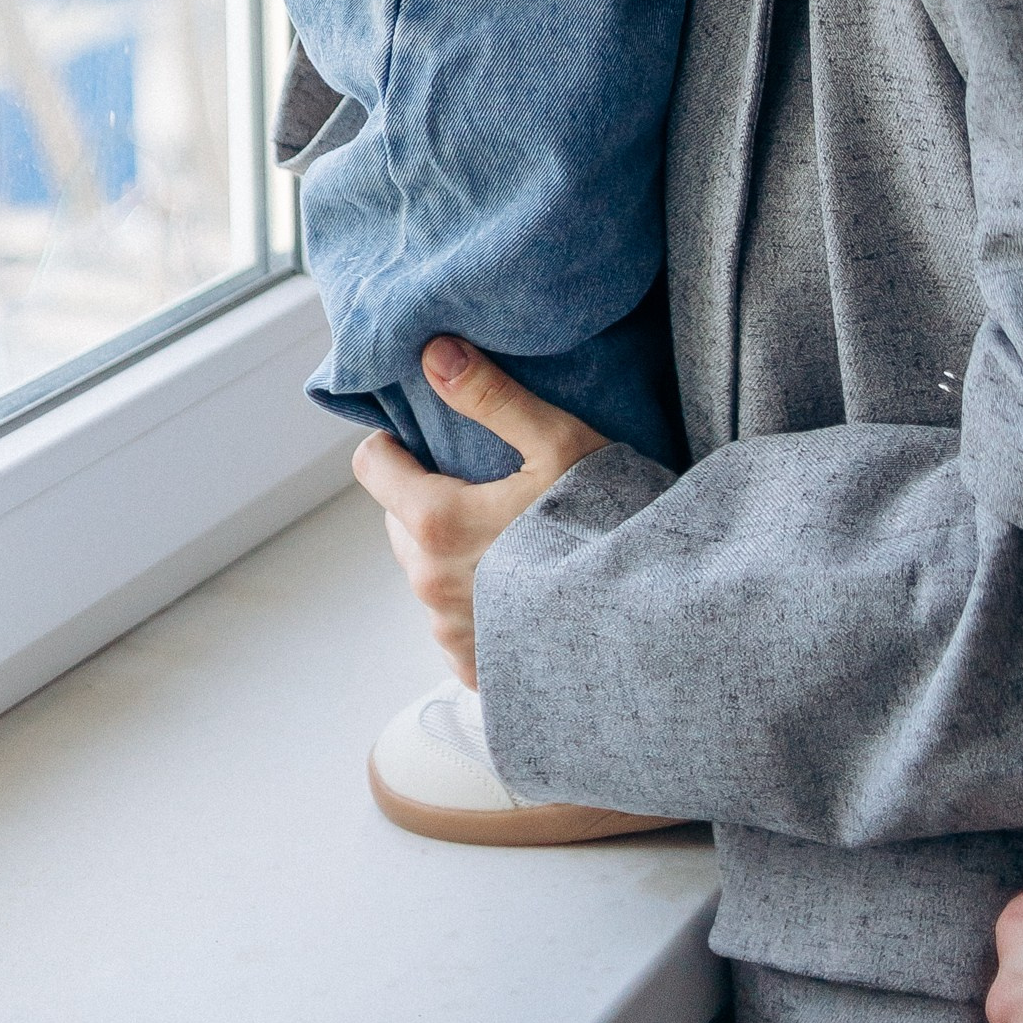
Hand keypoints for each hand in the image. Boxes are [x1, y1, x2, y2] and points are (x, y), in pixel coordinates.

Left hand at [349, 341, 608, 684]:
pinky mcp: (475, 669)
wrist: (650, 615)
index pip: (371, 466)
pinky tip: (521, 592)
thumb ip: (490, 396)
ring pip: (427, 572)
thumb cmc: (606, 521)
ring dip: (452, 553)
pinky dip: (476, 605)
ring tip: (514, 541)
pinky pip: (454, 624)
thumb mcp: (558, 442)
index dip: (396, 445)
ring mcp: (451, 633)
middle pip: (399, 521)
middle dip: (428, 499)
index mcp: (437, 523)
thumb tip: (434, 352)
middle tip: (486, 488)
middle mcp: (431, 585)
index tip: (430, 440)